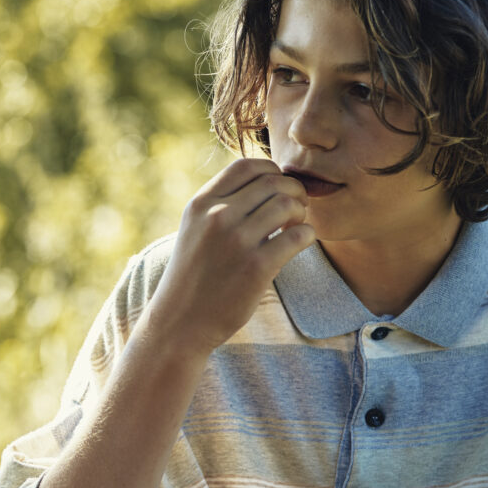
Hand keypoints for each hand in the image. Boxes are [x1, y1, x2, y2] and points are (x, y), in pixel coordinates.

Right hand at [144, 158, 312, 356]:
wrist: (179, 322)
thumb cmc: (193, 275)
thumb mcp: (194, 229)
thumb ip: (221, 204)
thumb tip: (266, 180)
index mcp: (201, 203)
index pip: (248, 164)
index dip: (272, 171)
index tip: (277, 189)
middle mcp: (217, 216)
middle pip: (274, 181)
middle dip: (293, 190)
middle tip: (295, 209)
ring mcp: (237, 241)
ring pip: (288, 203)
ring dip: (301, 212)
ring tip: (294, 227)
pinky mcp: (257, 267)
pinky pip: (299, 236)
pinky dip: (307, 235)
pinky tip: (300, 243)